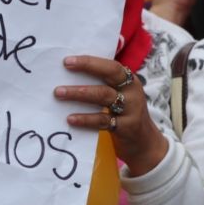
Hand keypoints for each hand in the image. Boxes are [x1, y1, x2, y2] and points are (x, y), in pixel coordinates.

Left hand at [56, 55, 168, 176]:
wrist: (144, 143)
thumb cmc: (123, 115)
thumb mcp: (119, 97)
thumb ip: (102, 86)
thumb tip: (67, 76)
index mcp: (129, 80)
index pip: (111, 65)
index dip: (90, 61)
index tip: (67, 60)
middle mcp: (131, 91)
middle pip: (110, 74)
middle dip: (87, 67)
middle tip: (65, 67)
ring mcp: (131, 109)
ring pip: (103, 95)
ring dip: (79, 93)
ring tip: (59, 93)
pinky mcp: (126, 127)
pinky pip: (103, 120)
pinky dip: (85, 119)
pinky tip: (70, 119)